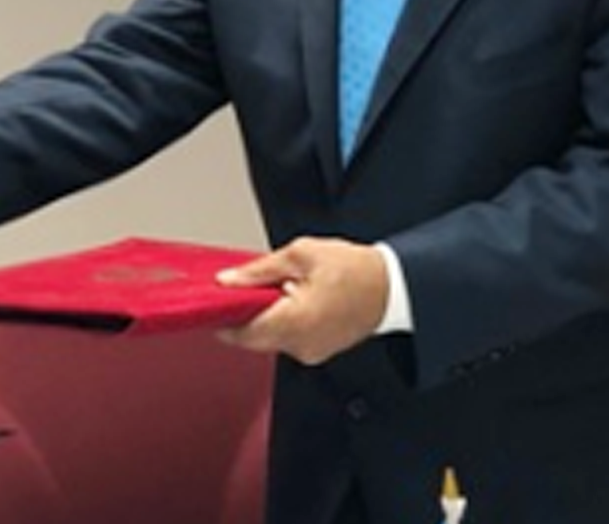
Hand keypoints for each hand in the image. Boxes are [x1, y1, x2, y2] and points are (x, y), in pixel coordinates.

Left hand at [215, 237, 387, 365]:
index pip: (242, 333)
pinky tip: (295, 302)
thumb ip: (259, 271)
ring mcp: (311, 352)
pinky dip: (284, 323)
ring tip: (282, 290)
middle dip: (246, 314)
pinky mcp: (318, 352)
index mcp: (295, 322)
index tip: (216, 303)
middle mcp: (301, 345)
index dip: (224, 319)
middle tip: (249, 288)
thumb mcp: (301, 255)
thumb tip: (228, 280)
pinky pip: (289, 340)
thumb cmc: (354, 269)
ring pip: (270, 338)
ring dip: (266, 317)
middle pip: (254, 337)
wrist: (392, 286)